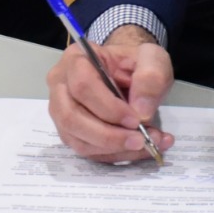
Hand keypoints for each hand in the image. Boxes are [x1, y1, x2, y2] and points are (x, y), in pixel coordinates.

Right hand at [46, 25, 175, 161]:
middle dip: (108, 135)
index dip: (108, 107)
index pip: (82, 86)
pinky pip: (88, 151)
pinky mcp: (70, 132)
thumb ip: (150, 78)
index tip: (136, 120)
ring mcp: (61, 111)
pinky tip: (140, 149)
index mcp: (76, 58)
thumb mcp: (153, 59)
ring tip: (148, 145)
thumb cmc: (137, 62)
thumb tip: (141, 113)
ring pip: (78, 140)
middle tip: (141, 140)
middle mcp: (60, 85)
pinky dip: (115, 154)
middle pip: (72, 118)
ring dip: (115, 149)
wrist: (132, 72)